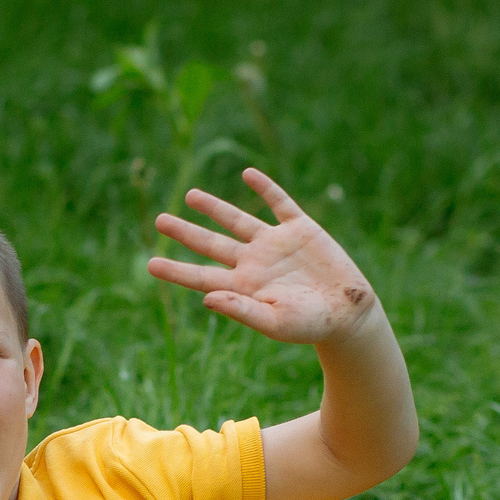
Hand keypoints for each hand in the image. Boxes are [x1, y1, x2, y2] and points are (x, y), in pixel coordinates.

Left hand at [148, 168, 381, 348]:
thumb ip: (240, 309)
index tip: (150, 264)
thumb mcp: (274, 322)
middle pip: (212, 244)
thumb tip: (205, 298)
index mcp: (243, 286)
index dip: (176, 270)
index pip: (201, 276)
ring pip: (238, 220)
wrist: (348, 313)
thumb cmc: (310, 325)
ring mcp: (276, 244)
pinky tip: (248, 175)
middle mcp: (254, 262)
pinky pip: (280, 203)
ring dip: (215, 207)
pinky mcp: (301, 229)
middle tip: (159, 220)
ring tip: (190, 196)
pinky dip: (265, 188)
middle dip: (186, 232)